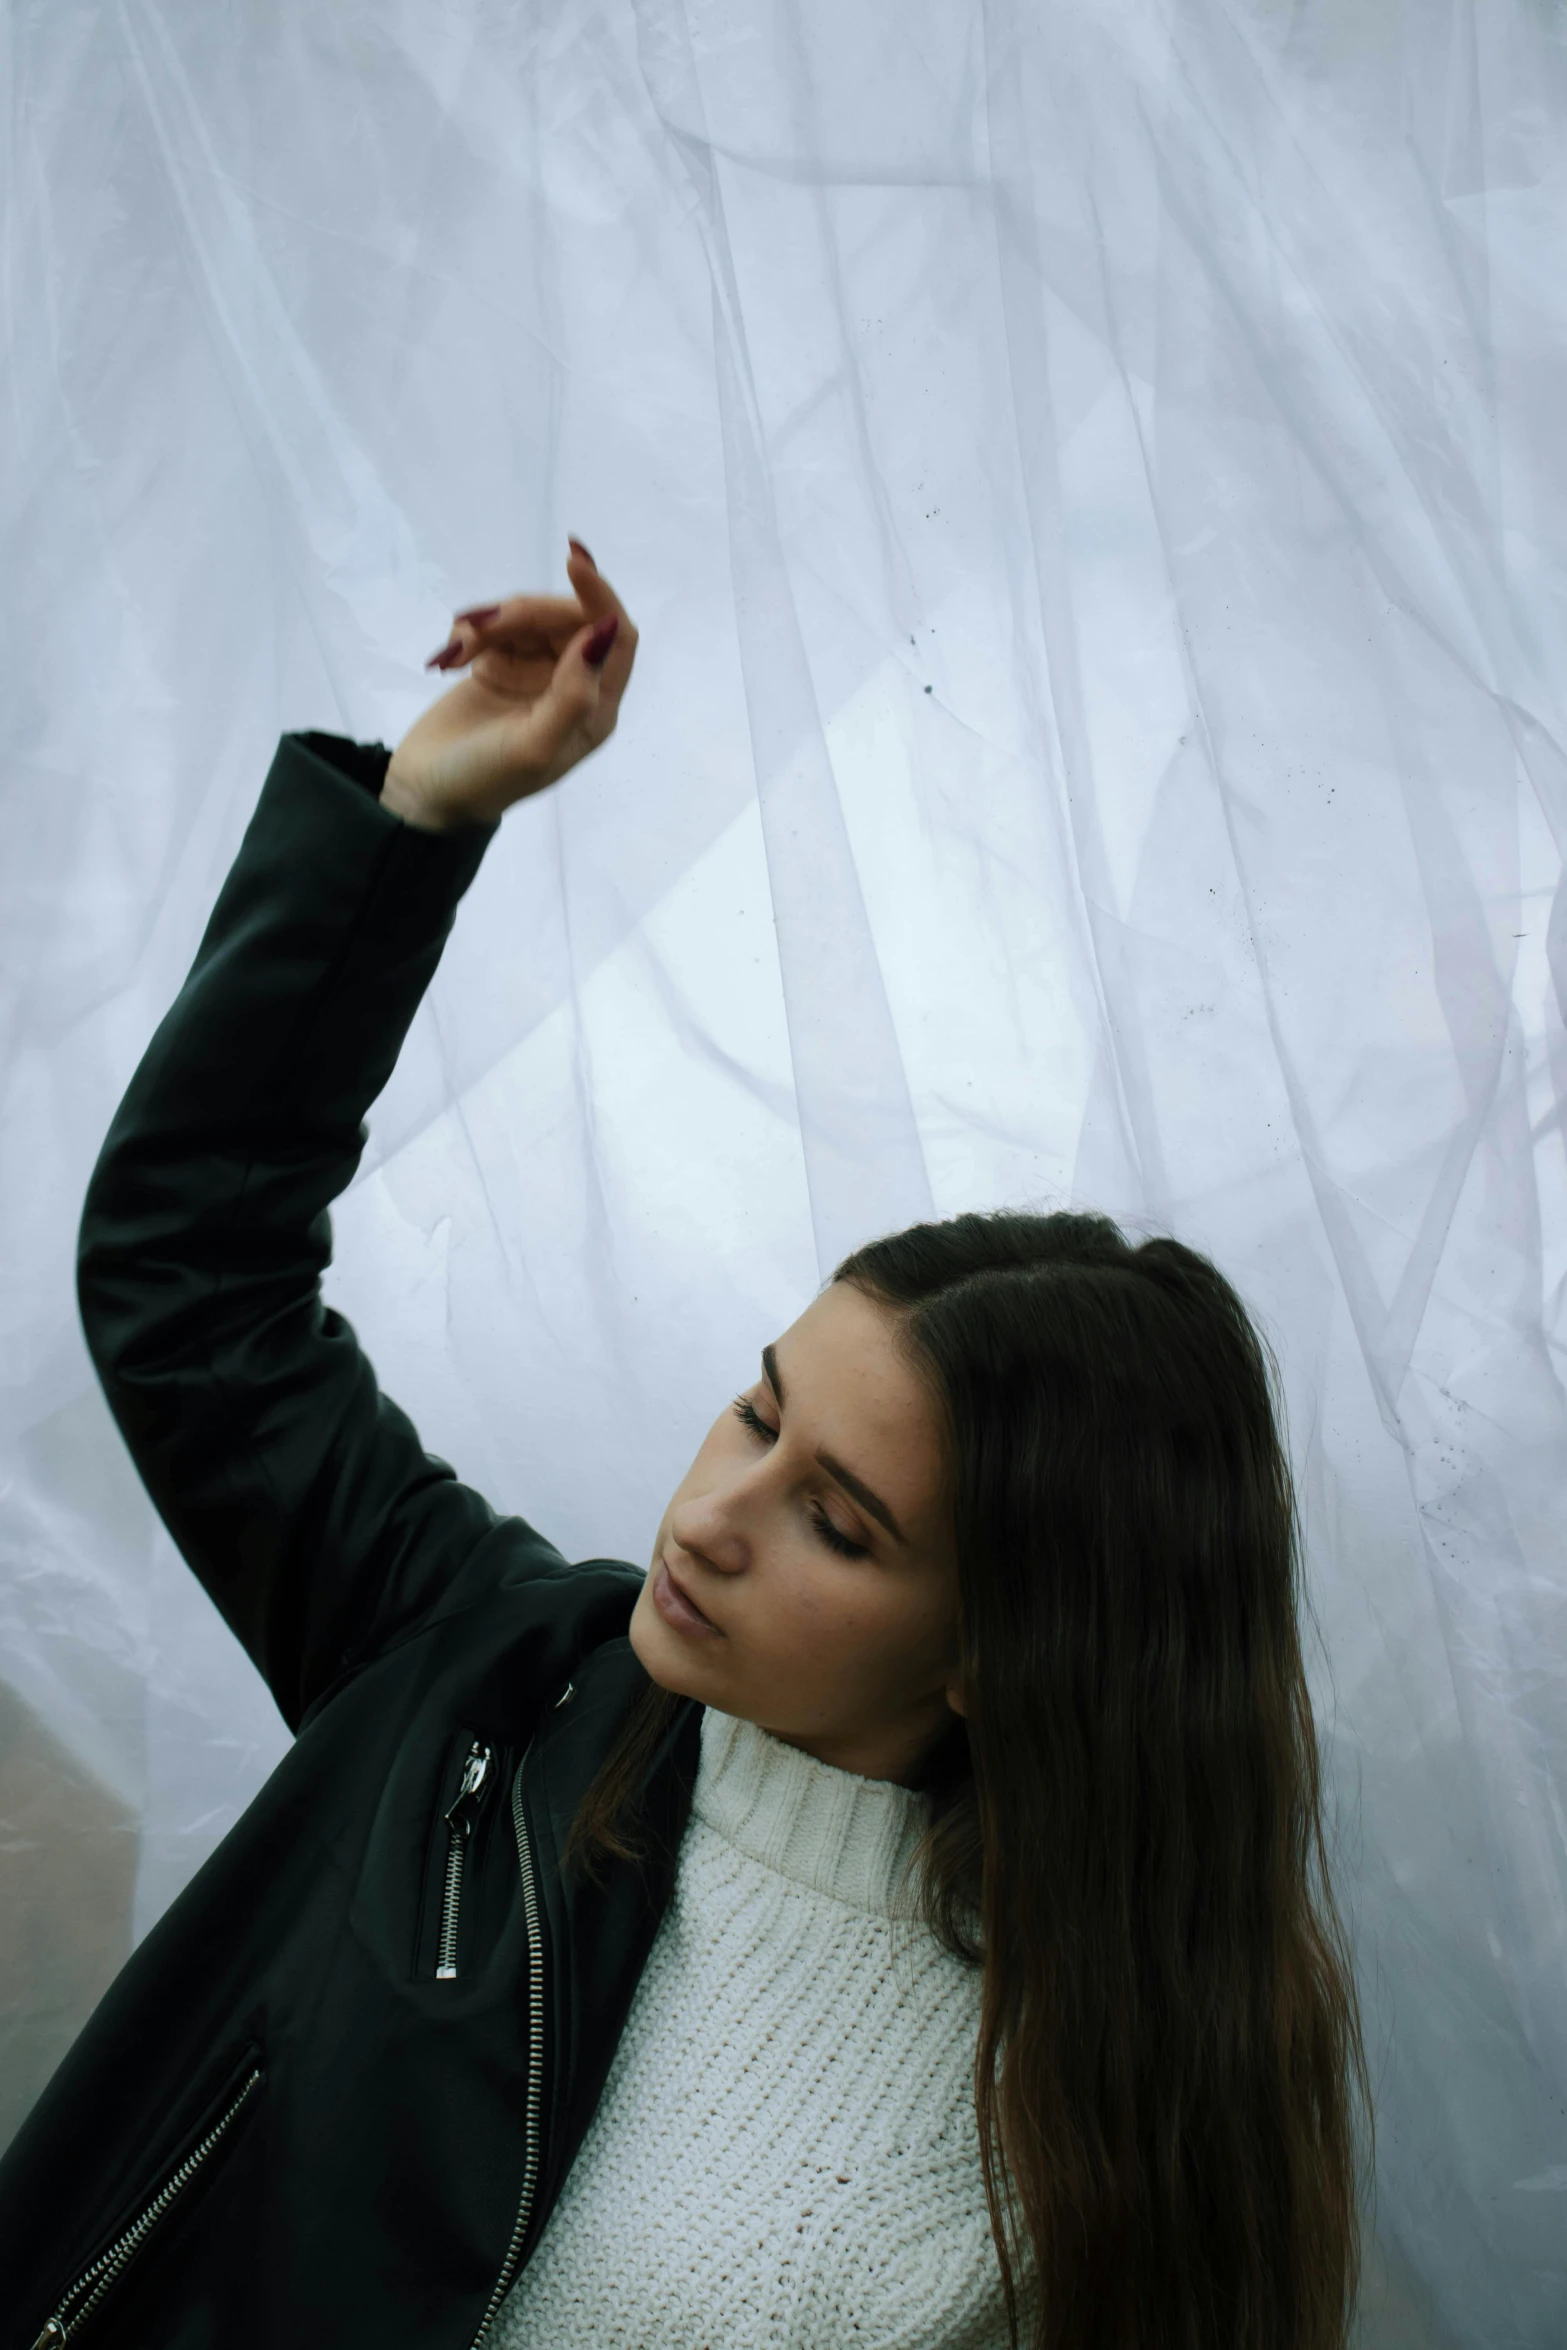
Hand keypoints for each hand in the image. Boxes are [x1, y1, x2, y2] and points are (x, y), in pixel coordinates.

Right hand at [381, 542, 637, 830]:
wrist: (425, 792)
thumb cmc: (484, 778)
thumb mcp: (533, 745)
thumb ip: (573, 693)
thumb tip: (604, 631)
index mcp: (595, 708)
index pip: (617, 636)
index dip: (600, 595)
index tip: (572, 562)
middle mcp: (572, 685)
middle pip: (567, 617)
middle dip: (526, 612)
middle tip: (480, 628)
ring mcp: (535, 673)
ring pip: (528, 617)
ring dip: (491, 622)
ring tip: (457, 649)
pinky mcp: (499, 664)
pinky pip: (495, 626)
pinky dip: (471, 630)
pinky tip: (450, 656)